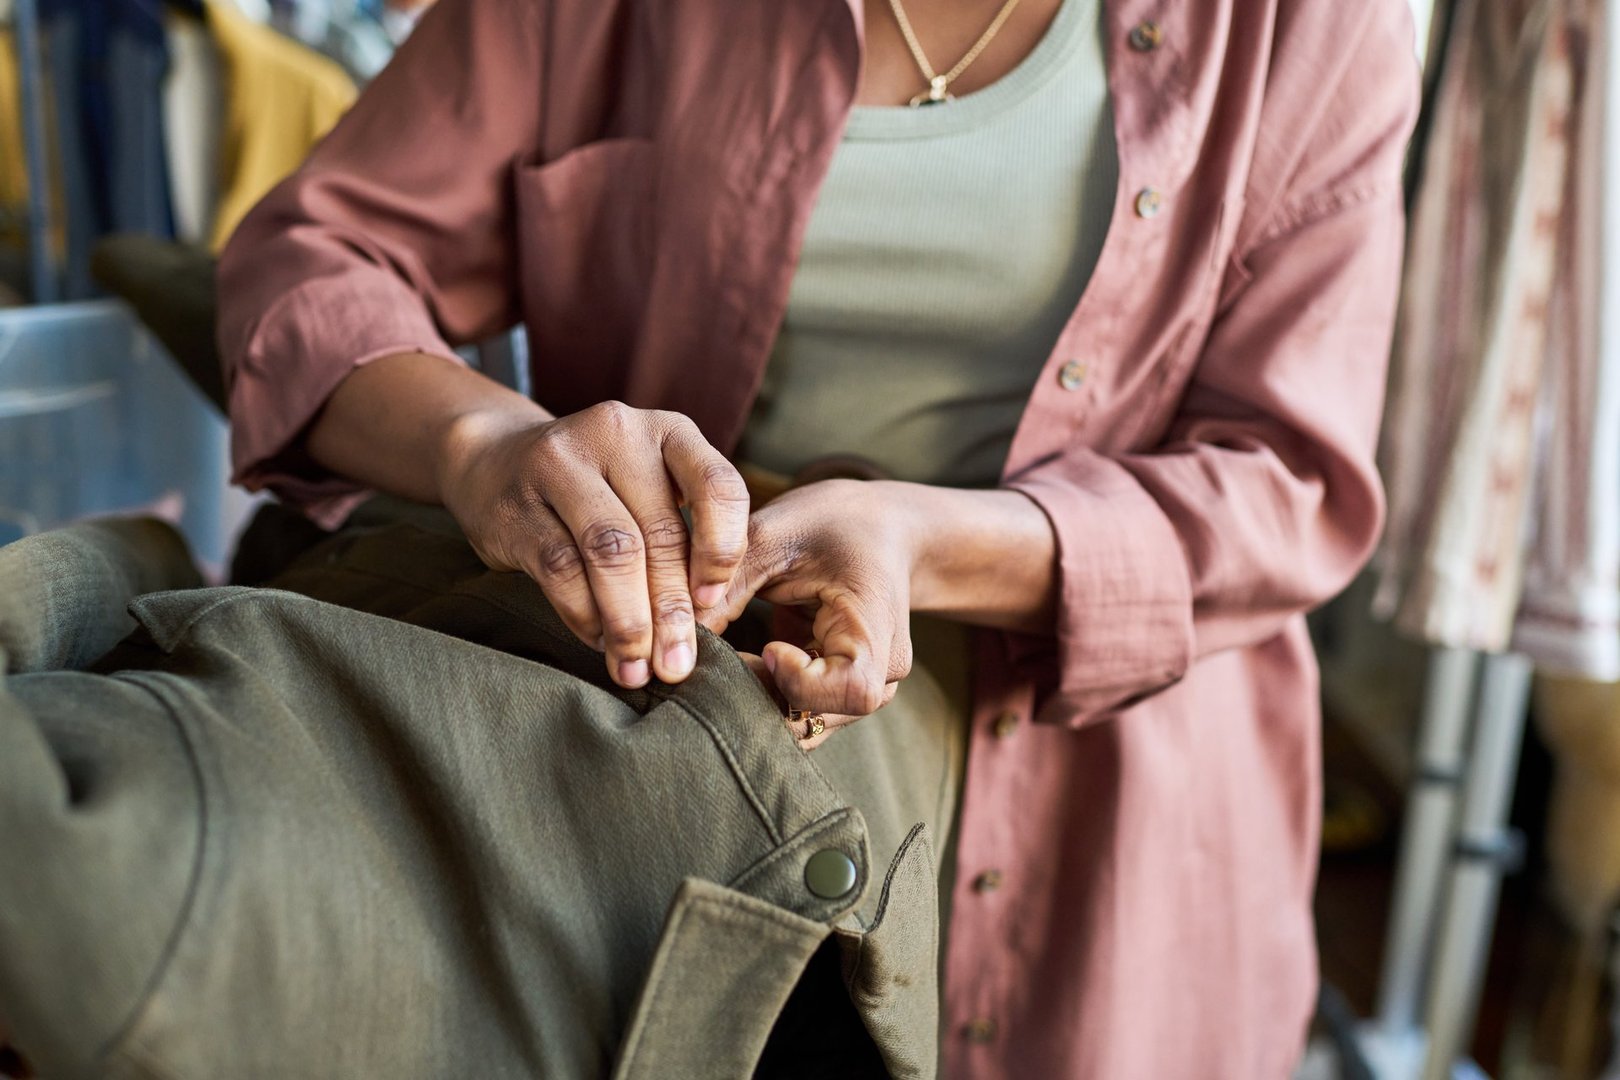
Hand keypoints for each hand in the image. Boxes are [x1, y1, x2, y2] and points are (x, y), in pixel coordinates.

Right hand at [440, 401, 750, 687]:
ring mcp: (561, 463)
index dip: (722, 550)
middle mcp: (617, 434)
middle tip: (676, 665)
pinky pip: (560, 569)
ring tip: (637, 666)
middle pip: (660, 532)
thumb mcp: (648, 489)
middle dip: (672, 610)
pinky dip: (585, 615)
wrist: (494, 460)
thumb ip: (682, 538)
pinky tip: (599, 642)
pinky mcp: (517, 503)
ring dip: (629, 621)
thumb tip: (705, 624)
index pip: (718, 486)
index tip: (713, 602)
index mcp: (668, 431)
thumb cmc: (596, 488)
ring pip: (610, 552)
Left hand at [705, 479, 916, 747]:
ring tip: (723, 662)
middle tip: (715, 661)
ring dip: (753, 701)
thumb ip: (726, 585)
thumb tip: (671, 636)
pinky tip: (737, 667)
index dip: (799, 681)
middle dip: (755, 696)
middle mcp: (881, 671)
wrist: (880, 528)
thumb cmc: (831, 522)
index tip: (769, 645)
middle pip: (816, 718)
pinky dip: (760, 698)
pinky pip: (796, 715)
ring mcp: (865, 688)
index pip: (851, 690)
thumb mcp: (774, 536)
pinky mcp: (840, 694)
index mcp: (876, 629)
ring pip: (800, 726)